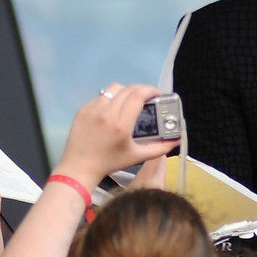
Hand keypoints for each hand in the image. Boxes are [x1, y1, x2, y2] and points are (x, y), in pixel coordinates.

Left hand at [54, 84, 180, 188]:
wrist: (79, 167)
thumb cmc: (110, 162)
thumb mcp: (137, 156)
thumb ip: (160, 148)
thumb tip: (177, 140)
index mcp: (121, 124)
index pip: (138, 95)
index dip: (150, 90)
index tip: (157, 94)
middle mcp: (106, 113)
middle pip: (128, 89)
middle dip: (141, 90)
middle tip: (148, 97)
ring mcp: (92, 109)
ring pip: (114, 89)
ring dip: (126, 91)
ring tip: (130, 101)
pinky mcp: (83, 110)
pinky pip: (101, 96)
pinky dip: (111, 98)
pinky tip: (113, 109)